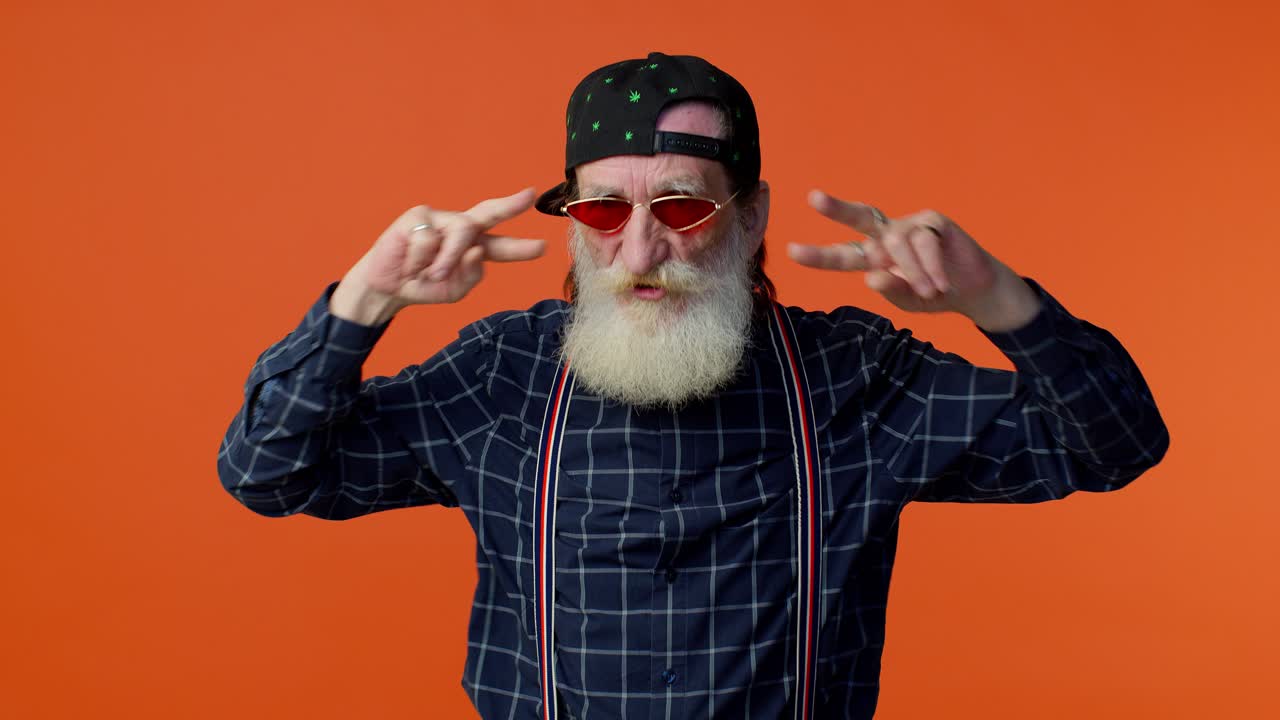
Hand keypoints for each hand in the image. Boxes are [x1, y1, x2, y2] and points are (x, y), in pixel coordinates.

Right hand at [332, 188, 545, 324]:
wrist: (388, 287)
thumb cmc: (424, 285)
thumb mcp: (454, 289)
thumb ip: (472, 274)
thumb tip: (477, 250)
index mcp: (473, 247)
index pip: (500, 243)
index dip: (521, 245)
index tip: (543, 246)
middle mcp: (459, 228)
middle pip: (487, 214)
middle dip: (509, 206)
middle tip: (528, 198)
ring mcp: (439, 219)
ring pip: (459, 233)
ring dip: (446, 260)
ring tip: (430, 274)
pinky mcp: (417, 216)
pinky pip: (428, 239)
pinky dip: (419, 259)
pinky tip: (409, 262)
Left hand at [787, 189, 1035, 327]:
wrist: (972, 288)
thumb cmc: (932, 293)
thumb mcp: (908, 300)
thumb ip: (890, 290)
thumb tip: (872, 278)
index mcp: (873, 256)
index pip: (843, 254)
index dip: (819, 255)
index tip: (791, 251)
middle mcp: (887, 236)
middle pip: (859, 218)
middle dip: (837, 209)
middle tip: (814, 198)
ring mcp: (910, 225)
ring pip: (899, 243)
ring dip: (914, 272)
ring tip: (930, 291)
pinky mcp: (934, 221)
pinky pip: (926, 240)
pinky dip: (931, 265)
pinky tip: (940, 281)